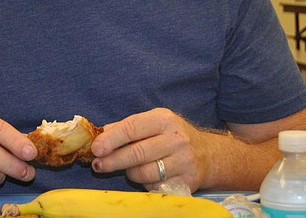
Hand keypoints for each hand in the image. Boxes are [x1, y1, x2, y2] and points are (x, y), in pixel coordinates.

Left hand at [90, 108, 209, 190]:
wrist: (209, 154)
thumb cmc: (172, 136)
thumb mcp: (153, 122)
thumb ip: (128, 127)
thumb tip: (101, 134)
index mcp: (163, 119)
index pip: (132, 128)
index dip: (111, 139)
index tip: (95, 148)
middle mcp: (175, 138)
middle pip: (137, 153)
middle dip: (113, 160)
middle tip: (98, 165)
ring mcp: (184, 161)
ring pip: (145, 172)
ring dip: (130, 173)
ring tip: (127, 169)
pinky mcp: (188, 180)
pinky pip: (156, 186)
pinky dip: (146, 184)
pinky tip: (146, 177)